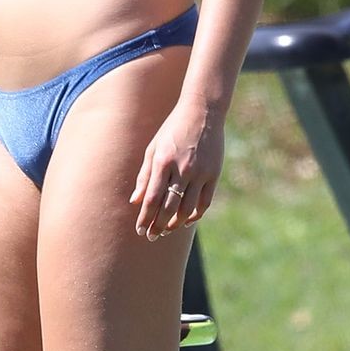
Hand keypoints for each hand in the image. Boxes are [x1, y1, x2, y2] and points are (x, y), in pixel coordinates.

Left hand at [131, 104, 222, 238]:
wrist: (203, 113)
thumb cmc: (172, 130)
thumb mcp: (153, 148)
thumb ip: (145, 176)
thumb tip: (135, 201)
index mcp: (163, 162)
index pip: (152, 198)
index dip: (146, 217)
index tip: (140, 230)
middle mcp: (182, 169)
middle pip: (169, 207)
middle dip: (159, 225)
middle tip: (152, 237)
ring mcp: (200, 172)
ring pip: (188, 208)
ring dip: (176, 223)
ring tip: (167, 230)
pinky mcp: (214, 174)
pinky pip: (204, 201)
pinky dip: (195, 214)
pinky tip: (186, 221)